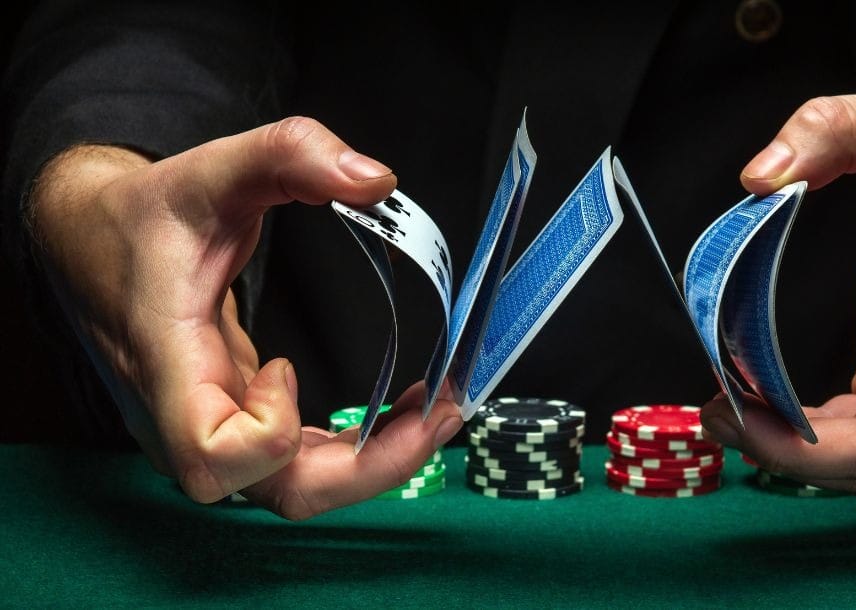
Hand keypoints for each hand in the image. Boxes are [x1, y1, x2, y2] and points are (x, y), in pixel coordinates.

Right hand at [31, 117, 463, 518]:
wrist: (90, 246)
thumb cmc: (146, 216)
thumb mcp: (211, 167)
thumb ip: (289, 154)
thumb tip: (378, 179)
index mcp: (169, 363)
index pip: (211, 454)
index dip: (269, 430)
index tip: (284, 364)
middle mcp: (186, 415)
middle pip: (276, 491)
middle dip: (369, 467)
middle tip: (439, 413)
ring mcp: (207, 428)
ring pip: (292, 489)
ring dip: (372, 462)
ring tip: (432, 411)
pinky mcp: (231, 423)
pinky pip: (294, 464)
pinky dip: (352, 449)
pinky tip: (393, 411)